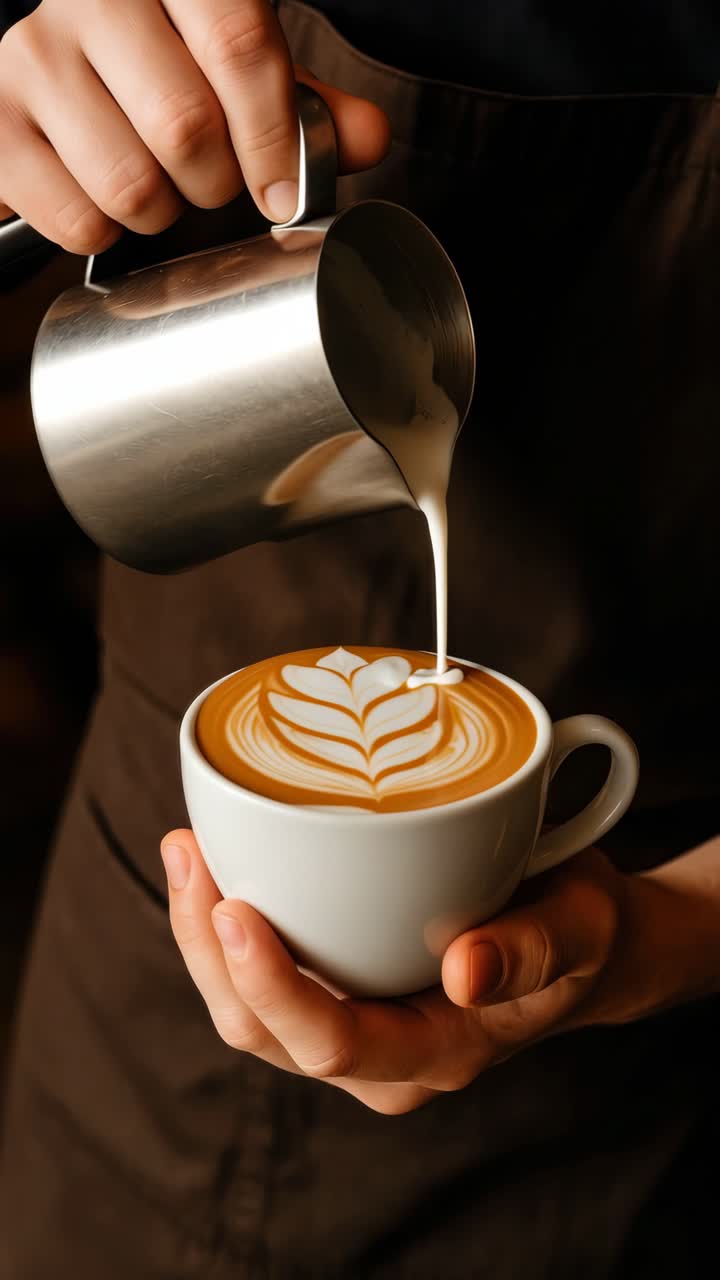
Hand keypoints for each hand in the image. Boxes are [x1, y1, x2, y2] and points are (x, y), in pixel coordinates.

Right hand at [0, 0, 388, 249]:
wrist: (61, 68)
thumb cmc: (161, 65)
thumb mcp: (240, 69)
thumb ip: (306, 104)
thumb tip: (369, 139)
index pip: (239, 50)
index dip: (272, 138)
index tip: (284, 195)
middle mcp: (92, 0)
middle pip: (186, 128)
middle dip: (216, 184)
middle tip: (210, 181)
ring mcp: (33, 59)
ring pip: (131, 186)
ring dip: (161, 214)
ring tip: (156, 183)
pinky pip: (78, 220)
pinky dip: (106, 231)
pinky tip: (103, 194)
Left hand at [161, 830, 719, 1114]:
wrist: (581, 940)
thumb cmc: (581, 932)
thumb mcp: (580, 932)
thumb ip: (533, 952)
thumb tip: (466, 972)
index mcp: (435, 1054)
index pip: (331, 1042)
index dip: (272, 984)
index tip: (234, 908)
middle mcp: (379, 1056)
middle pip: (262, 1029)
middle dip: (208, 950)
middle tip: (189, 852)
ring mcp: (352, 1024)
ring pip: (246, 1007)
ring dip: (201, 934)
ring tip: (187, 848)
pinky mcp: (338, 987)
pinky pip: (262, 975)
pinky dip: (224, 924)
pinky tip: (217, 861)